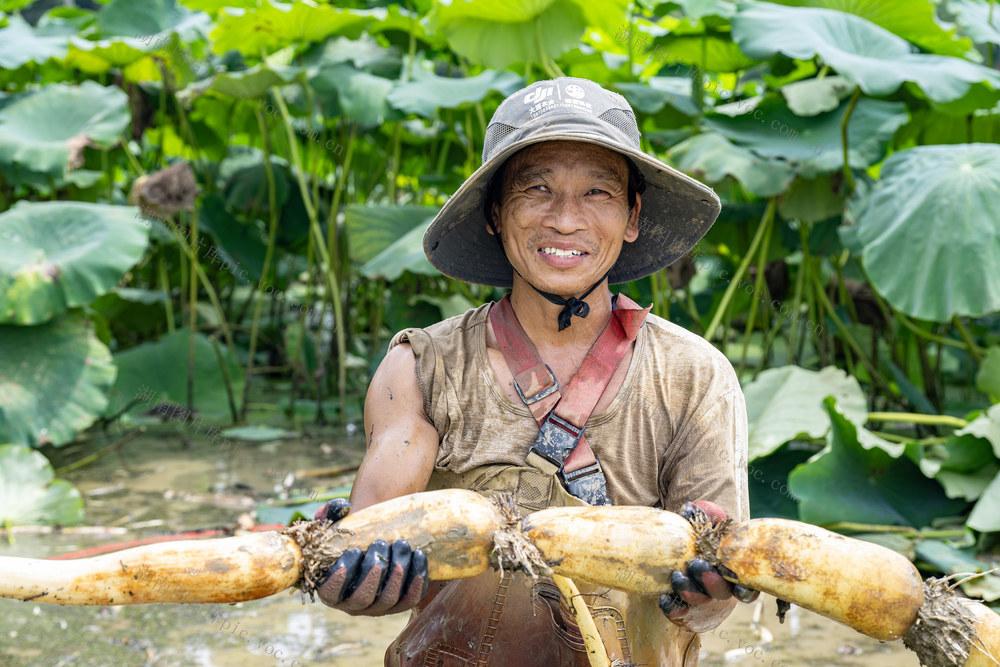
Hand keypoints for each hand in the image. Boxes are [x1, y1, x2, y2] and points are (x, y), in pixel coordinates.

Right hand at [313, 498, 429, 615]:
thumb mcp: (336, 523)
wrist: (374, 539)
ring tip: (401, 546)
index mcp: (331, 588)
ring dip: (396, 574)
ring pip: (387, 600)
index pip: (330, 592)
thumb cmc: (351, 534)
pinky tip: (419, 558)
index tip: (352, 553)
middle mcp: (352, 604)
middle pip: (362, 598)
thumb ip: (330, 513)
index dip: (338, 579)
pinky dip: (416, 584)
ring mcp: (376, 607)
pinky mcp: (398, 604)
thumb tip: (340, 507)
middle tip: (380, 544)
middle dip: (373, 572)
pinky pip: (409, 600)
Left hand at [658, 500, 758, 620]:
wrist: (677, 552)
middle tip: (696, 566)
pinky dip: (672, 607)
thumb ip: (703, 515)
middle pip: (721, 592)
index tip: (739, 587)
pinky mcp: (681, 605)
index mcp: (731, 570)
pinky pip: (678, 610)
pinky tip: (663, 598)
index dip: (745, 589)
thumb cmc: (697, 537)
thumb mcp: (703, 524)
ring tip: (677, 577)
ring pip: (700, 602)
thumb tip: (691, 508)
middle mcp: (719, 587)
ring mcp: (701, 598)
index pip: (746, 585)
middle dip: (711, 582)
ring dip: (691, 592)